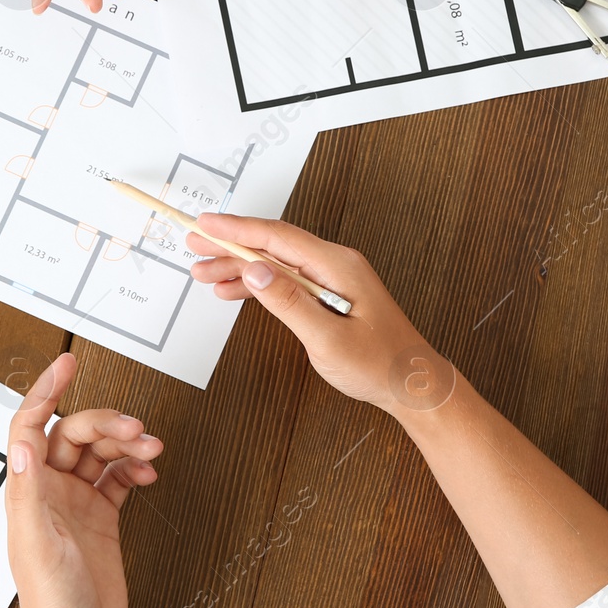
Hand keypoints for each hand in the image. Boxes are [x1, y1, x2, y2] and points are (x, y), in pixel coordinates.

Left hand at [5, 352, 162, 607]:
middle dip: (107, 424)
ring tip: (150, 448)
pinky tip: (148, 472)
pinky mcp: (101, 518)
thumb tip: (22, 444)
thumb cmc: (51, 603)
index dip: (46, 391)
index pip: (31, 426)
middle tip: (135, 428)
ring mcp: (77, 503)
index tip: (66, 364)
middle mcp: (51, 492)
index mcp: (29, 491)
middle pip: (76, 434)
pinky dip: (135, 468)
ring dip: (127, 444)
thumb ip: (29, 493)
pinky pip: (118, 478)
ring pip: (101, 452)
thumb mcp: (37, 544)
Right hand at [187, 215, 450, 415]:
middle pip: (273, 244)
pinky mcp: (329, 294)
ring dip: (239, 266)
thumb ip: (289, 303)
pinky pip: (286, 279)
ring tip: (205, 273)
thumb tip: (255, 270)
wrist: (412, 383)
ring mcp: (332, 278)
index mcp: (337, 266)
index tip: (206, 224)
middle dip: (230, 243)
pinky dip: (258, 283)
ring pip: (276, 262)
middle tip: (195, 245)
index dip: (237, 229)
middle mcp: (335, 264)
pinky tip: (235, 290)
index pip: (277, 238)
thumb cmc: (380, 365)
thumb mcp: (328, 339)